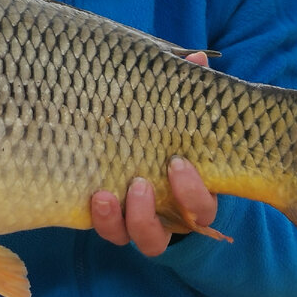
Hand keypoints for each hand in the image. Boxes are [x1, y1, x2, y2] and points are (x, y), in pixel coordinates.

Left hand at [90, 50, 217, 255]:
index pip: (202, 208)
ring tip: (106, 193)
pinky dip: (102, 219)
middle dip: (152, 212)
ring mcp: (140, 222)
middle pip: (170, 232)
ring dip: (123, 219)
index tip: (177, 162)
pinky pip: (110, 231)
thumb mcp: (179, 115)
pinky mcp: (115, 222)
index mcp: (194, 193)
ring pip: (139, 238)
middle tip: (139, 181)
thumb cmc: (168, 134)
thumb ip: (188, 93)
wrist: (140, 150)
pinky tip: (93, 195)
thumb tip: (199, 58)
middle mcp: (171, 216)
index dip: (193, 193)